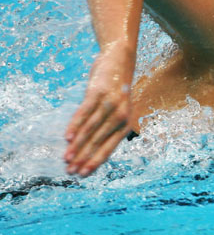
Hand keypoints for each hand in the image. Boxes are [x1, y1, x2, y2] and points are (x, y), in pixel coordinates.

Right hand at [64, 44, 134, 176]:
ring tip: (66, 158)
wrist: (120, 60)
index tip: (83, 174)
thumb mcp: (118, 108)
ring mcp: (110, 103)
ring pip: (91, 129)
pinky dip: (75, 125)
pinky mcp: (98, 93)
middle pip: (99, 141)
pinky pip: (85, 112)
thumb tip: (89, 147)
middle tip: (70, 171)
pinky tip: (66, 137)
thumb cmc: (116, 89)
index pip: (109, 147)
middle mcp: (121, 115)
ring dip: (77, 145)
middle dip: (84, 158)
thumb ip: (107, 126)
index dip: (95, 161)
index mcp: (126, 123)